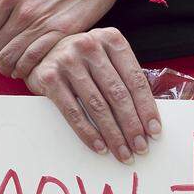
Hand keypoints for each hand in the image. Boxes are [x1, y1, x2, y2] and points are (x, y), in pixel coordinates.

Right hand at [24, 28, 160, 163]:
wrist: (39, 52)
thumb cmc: (82, 61)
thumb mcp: (105, 59)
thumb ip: (124, 79)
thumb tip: (147, 120)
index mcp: (111, 39)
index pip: (135, 79)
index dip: (147, 108)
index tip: (155, 131)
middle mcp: (90, 46)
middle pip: (117, 94)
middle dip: (132, 126)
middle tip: (141, 148)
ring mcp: (68, 60)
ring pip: (97, 106)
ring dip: (113, 135)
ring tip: (123, 153)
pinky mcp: (49, 77)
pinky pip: (73, 112)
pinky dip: (88, 133)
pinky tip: (100, 147)